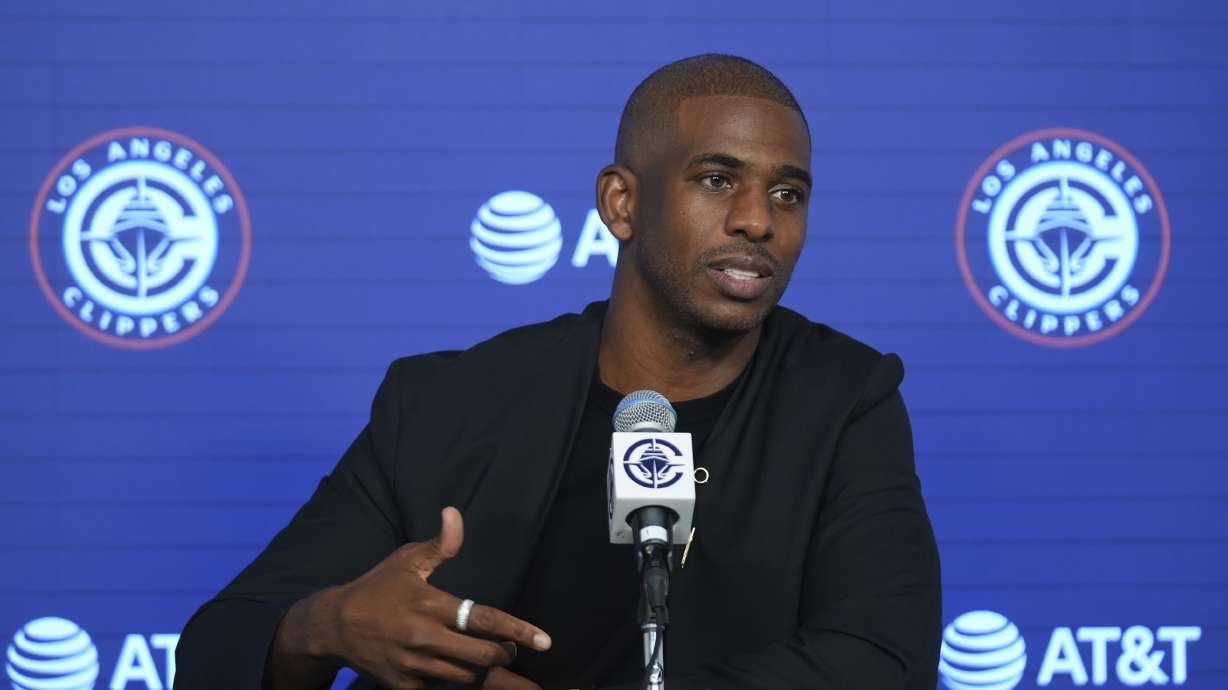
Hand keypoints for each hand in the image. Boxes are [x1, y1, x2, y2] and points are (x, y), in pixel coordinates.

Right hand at [270, 507, 549, 689]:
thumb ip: (440, 545)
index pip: (484, 619)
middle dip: (503, 654)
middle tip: (507, 647)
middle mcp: (424, 637)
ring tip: (485, 657)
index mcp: (430, 604)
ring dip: (481, 670)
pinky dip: (453, 684)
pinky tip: (454, 671)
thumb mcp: (407, 560)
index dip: (518, 631)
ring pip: (465, 678)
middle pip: (481, 657)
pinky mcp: (403, 685)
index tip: (544, 641)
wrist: (333, 626)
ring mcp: (413, 665)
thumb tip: (455, 514)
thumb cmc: (377, 588)